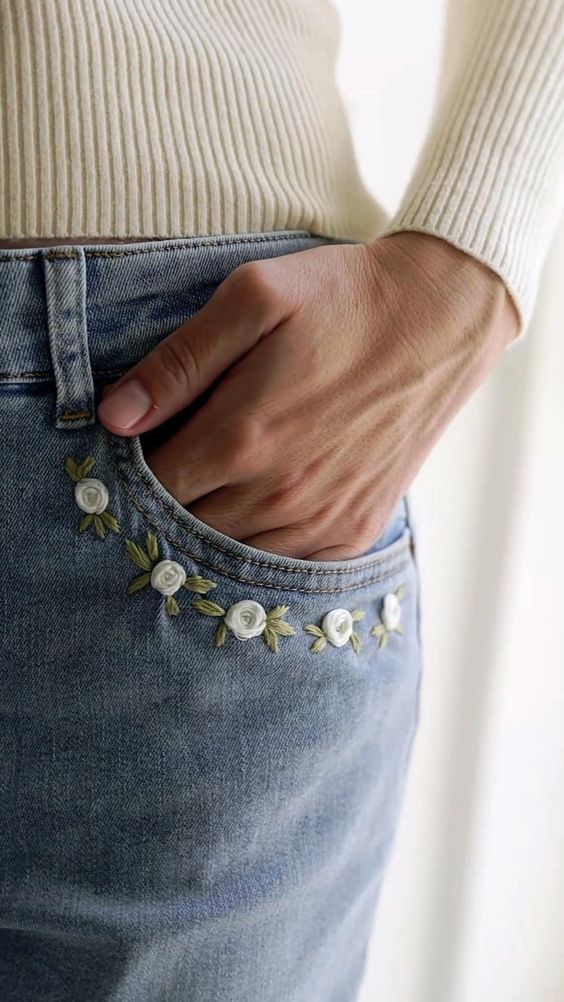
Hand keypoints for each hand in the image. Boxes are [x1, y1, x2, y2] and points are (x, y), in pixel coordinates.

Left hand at [97, 232, 518, 559]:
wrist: (440, 319)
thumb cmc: (343, 299)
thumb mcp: (254, 298)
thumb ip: (180, 361)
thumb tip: (113, 416)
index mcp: (243, 435)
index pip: (153, 486)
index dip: (131, 473)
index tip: (134, 450)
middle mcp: (279, 492)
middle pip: (186, 528)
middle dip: (165, 502)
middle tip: (174, 464)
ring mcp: (321, 519)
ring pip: (231, 554)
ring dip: (211, 527)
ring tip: (215, 485)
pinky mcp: (354, 530)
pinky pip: (285, 566)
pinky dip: (260, 545)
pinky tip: (260, 507)